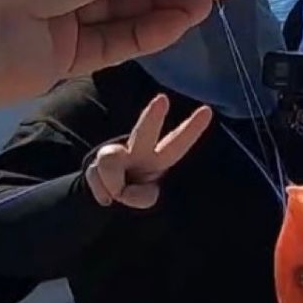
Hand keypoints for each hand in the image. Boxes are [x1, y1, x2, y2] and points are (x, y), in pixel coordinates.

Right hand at [85, 94, 211, 208]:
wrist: (107, 201)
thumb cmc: (137, 198)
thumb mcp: (146, 202)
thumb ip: (139, 198)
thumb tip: (119, 192)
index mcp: (160, 159)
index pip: (178, 143)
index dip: (192, 129)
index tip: (207, 111)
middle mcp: (138, 151)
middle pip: (143, 132)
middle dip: (153, 117)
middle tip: (162, 100)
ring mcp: (115, 155)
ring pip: (109, 162)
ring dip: (114, 185)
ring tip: (117, 197)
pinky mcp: (95, 164)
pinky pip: (95, 178)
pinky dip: (101, 193)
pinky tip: (106, 197)